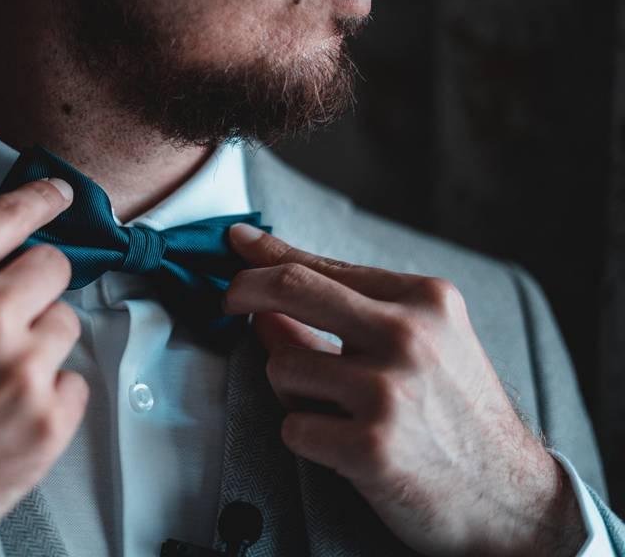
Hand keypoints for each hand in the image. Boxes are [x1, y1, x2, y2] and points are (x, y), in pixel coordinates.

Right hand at [0, 179, 88, 556]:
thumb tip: (2, 264)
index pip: (9, 215)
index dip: (41, 199)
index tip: (61, 194)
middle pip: (55, 267)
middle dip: (35, 289)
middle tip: (8, 322)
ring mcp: (23, 369)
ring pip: (67, 325)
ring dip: (40, 345)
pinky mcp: (48, 422)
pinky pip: (75, 383)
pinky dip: (50, 398)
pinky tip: (6, 417)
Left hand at [224, 224, 584, 556]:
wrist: (512, 497)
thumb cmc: (459, 415)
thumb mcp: (426, 343)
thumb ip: (352, 314)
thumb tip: (269, 297)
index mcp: (425, 300)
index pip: (323, 266)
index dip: (269, 254)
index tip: (238, 243)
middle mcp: (409, 336)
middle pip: (291, 289)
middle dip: (243, 289)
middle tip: (228, 301)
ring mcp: (390, 391)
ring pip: (282, 367)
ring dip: (291, 390)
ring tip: (336, 410)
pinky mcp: (372, 445)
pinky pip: (293, 428)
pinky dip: (306, 438)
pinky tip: (344, 447)